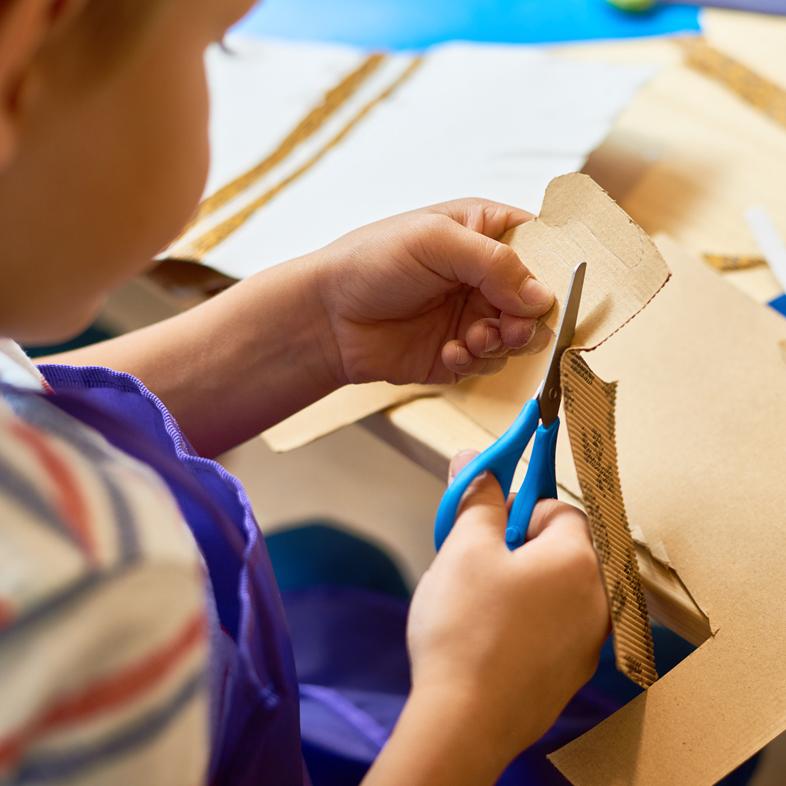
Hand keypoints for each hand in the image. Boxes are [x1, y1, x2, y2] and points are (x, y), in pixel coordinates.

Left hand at [314, 199, 554, 385]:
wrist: (327, 317)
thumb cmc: (372, 261)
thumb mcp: (435, 242)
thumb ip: (494, 263)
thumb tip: (542, 297)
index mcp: (483, 232)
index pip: (541, 245)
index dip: (554, 268)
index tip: (557, 290)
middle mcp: (483, 275)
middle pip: (537, 299)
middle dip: (526, 317)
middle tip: (507, 327)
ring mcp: (472, 314)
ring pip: (518, 336)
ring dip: (500, 341)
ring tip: (470, 338)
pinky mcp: (458, 351)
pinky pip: (488, 363)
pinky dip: (475, 361)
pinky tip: (449, 351)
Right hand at [405, 451, 608, 774]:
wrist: (465, 722)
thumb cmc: (466, 625)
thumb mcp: (465, 549)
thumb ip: (477, 499)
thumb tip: (476, 458)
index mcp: (579, 560)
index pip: (560, 509)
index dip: (519, 510)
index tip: (486, 527)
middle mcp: (599, 599)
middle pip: (561, 550)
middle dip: (518, 547)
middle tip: (476, 564)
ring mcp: (590, 642)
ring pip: (556, 590)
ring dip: (523, 584)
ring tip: (478, 603)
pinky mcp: (572, 675)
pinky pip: (554, 628)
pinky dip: (528, 622)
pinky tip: (489, 639)